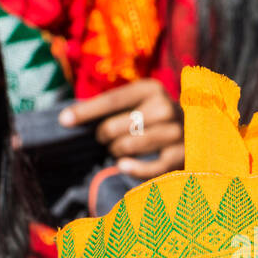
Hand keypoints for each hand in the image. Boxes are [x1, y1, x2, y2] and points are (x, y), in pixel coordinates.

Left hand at [59, 78, 183, 178]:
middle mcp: (165, 106)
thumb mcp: (135, 104)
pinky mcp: (181, 155)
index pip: (111, 100)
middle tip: (106, 139)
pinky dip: (132, 168)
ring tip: (119, 149)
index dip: (85, 112)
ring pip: (128, 146)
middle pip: (115, 127)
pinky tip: (122, 166)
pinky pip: (149, 167)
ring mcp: (175, 131)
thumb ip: (106, 109)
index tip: (63, 121)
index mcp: (150, 89)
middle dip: (103, 136)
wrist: (195, 132)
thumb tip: (65, 118)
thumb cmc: (151, 119)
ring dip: (116, 151)